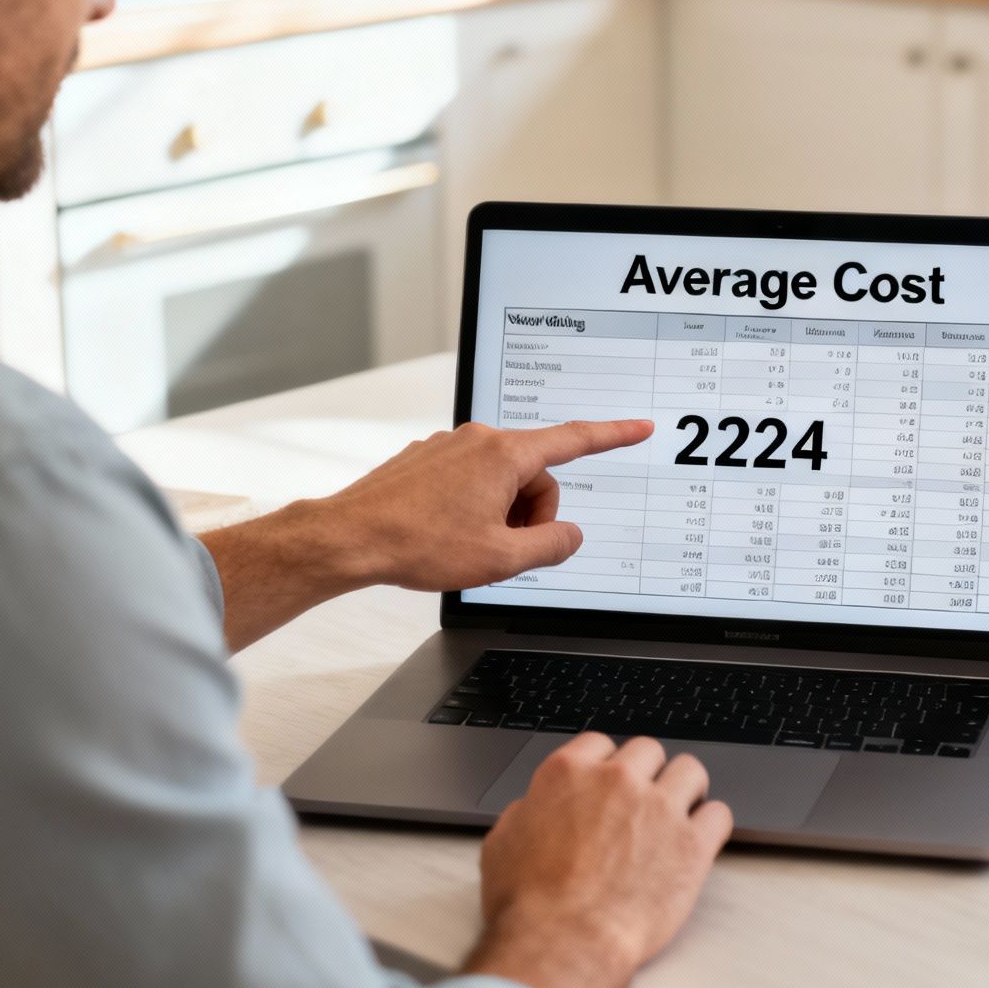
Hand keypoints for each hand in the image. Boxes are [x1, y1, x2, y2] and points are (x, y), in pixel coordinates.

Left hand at [321, 419, 652, 591]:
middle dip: (531, 514)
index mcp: (505, 454)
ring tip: (468, 544)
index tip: (638, 428)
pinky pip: (470, 480)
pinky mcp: (427, 459)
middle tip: (504, 549)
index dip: (613, 435)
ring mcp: (449, 446)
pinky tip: (445, 533)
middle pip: (535, 475)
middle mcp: (478, 439)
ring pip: (501, 481)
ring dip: (499, 514)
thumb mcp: (501, 559)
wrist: (349, 538)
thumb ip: (551, 546)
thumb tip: (569, 535)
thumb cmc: (417, 544)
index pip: (575, 439)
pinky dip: (472, 508)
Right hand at [463, 734, 732, 987]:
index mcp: (569, 773)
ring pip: (690, 770)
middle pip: (648, 750)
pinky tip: (699, 840)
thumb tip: (536, 808)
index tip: (609, 784)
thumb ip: (527, 812)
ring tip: (678, 815)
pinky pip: (719, 813)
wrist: (563, 944)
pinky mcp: (692, 844)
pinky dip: (711, 824)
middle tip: (642, 803)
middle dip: (646, 774)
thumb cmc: (529, 904)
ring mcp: (659, 808)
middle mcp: (618, 781)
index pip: (600, 743)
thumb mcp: (503, 844)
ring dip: (684, 789)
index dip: (605, 765)